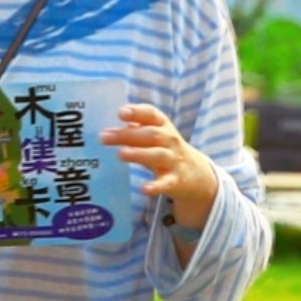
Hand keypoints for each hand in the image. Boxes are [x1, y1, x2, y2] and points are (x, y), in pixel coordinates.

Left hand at [106, 104, 221, 227]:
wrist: (196, 174)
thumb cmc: (166, 149)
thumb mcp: (155, 136)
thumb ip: (133, 131)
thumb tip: (107, 130)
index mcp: (163, 126)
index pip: (151, 115)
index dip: (137, 112)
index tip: (121, 112)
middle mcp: (170, 140)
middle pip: (151, 134)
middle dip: (127, 135)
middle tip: (104, 137)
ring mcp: (174, 160)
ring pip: (157, 155)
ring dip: (139, 154)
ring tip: (120, 154)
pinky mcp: (175, 180)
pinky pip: (166, 183)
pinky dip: (156, 186)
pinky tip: (144, 189)